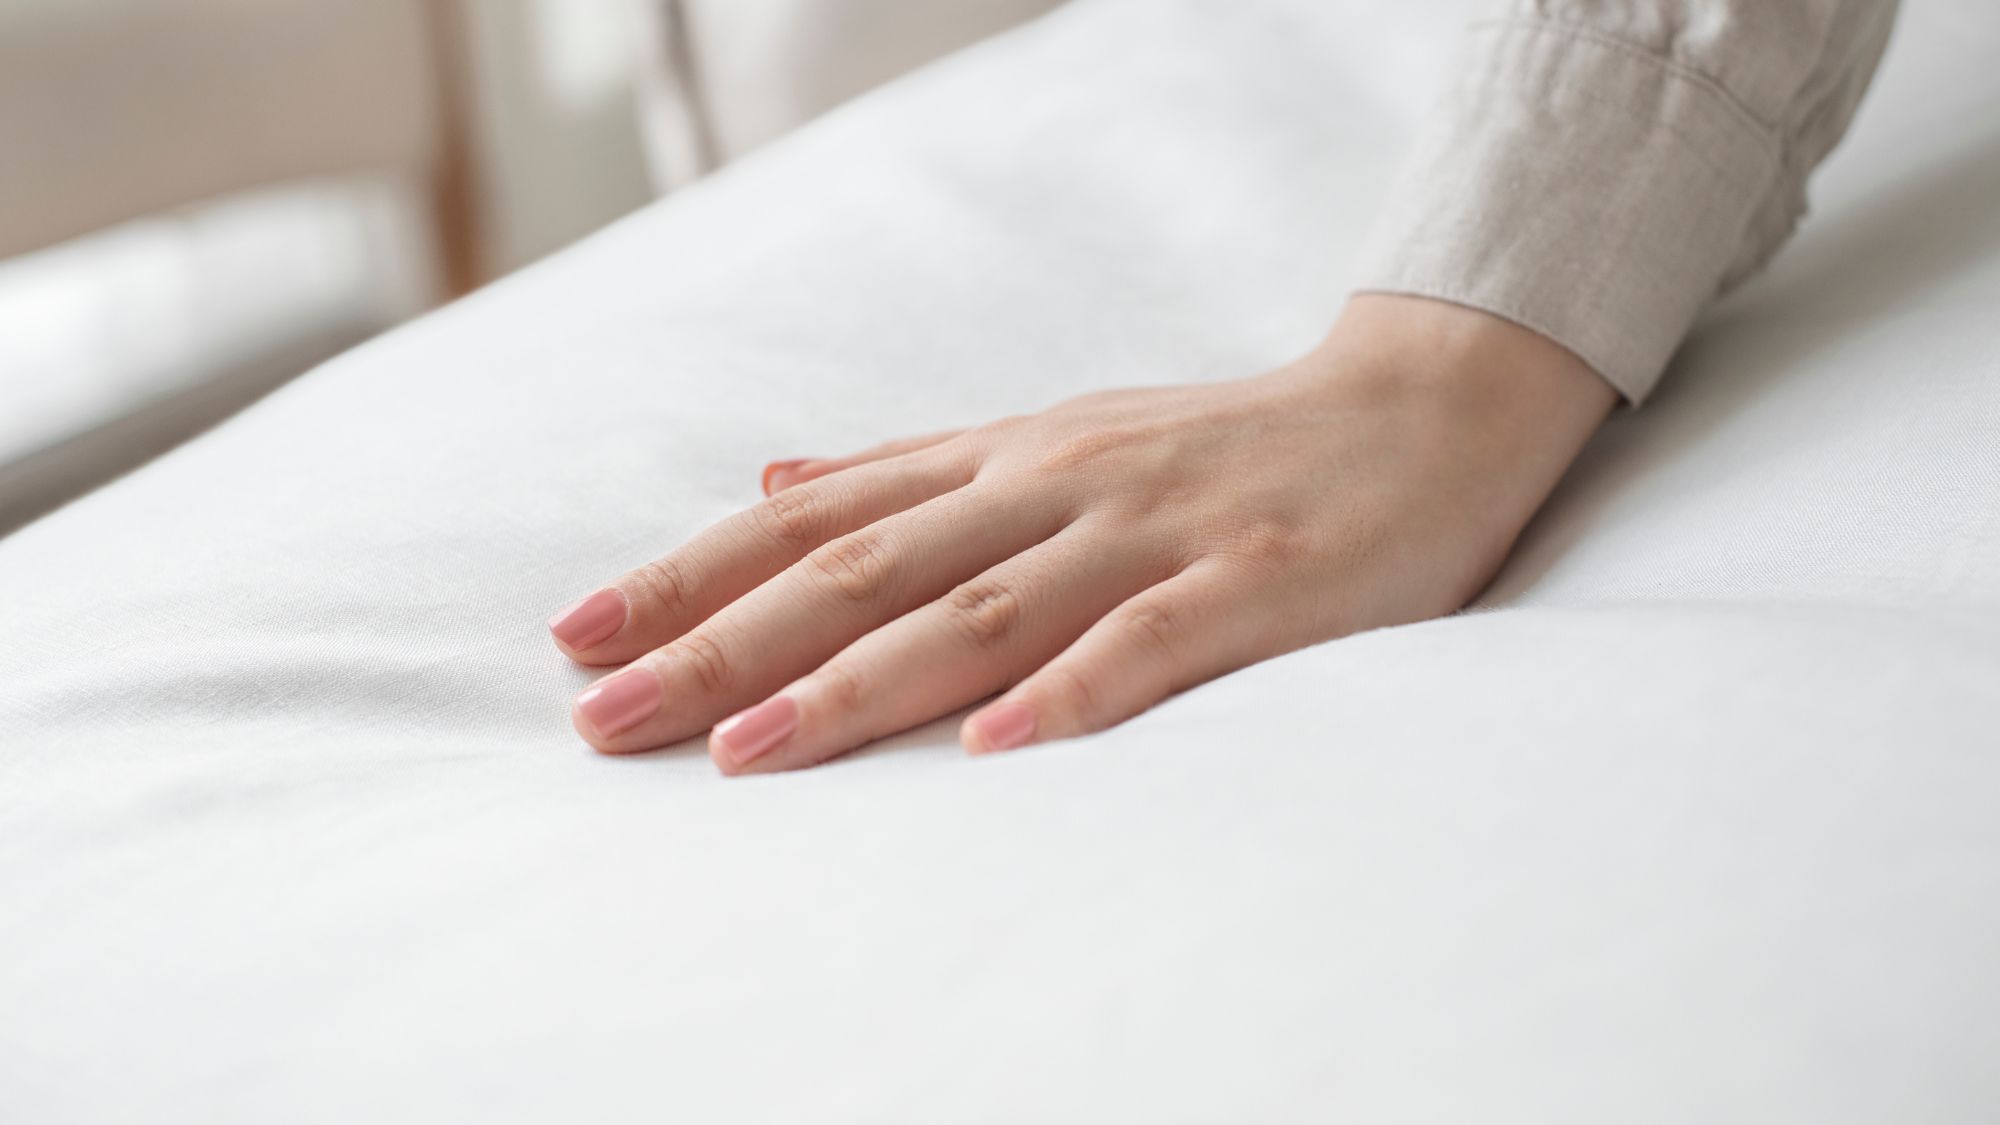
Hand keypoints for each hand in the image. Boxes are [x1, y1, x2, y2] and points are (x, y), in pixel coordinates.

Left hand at [549, 295, 1615, 772]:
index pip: (818, 519)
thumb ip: (913, 470)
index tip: (578, 635)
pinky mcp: (1255, 583)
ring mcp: (1154, 532)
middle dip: (728, 646)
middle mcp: (1056, 484)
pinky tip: (989, 751)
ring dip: (858, 683)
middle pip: (867, 569)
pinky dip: (1068, 694)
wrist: (1419, 408)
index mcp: (1003, 456)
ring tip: (746, 752)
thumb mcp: (1052, 439)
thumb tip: (770, 484)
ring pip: (982, 607)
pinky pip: (1150, 643)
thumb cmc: (1218, 449)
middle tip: (608, 719)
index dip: (693, 575)